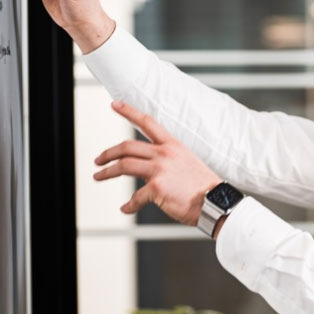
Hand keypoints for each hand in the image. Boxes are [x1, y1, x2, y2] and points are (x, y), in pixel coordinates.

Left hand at [93, 100, 220, 225]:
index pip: (147, 122)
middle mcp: (164, 153)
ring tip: (99, 176)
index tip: (114, 104)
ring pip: (124, 166)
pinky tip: (126, 209)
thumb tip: (147, 172)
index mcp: (172, 145)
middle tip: (98, 159)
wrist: (215, 202)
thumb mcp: (187, 163)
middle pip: (127, 146)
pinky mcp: (156, 187)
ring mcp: (159, 169)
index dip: (128, 111)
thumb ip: (166, 162)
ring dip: (107, 172)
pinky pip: (135, 196)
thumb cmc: (203, 187)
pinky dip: (129, 204)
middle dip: (108, 153)